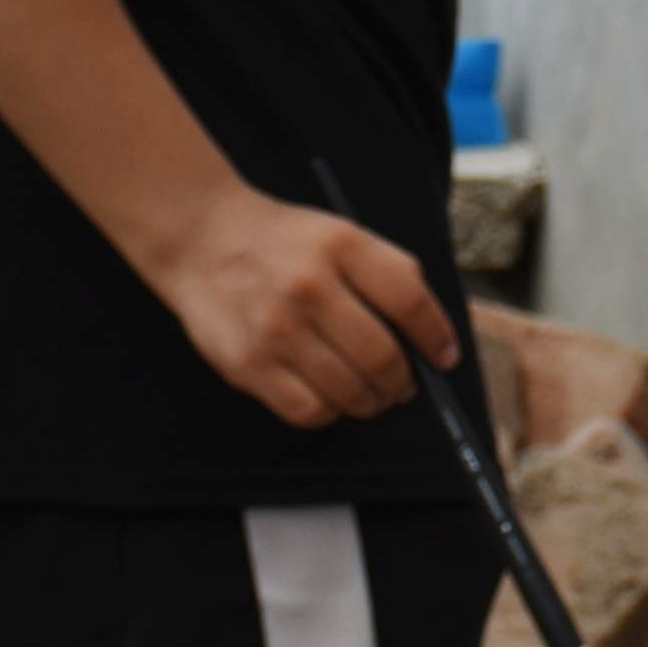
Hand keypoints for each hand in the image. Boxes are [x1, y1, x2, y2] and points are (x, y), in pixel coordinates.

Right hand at [143, 179, 463, 427]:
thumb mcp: (340, 235)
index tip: (444, 356)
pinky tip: (332, 397)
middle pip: (383, 355)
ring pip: (349, 391)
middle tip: (404, 385)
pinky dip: (331, 412)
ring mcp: (277, 328)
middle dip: (404, 381)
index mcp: (342, 246)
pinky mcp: (249, 364)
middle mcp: (310, 286)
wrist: (203, 239)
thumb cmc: (283, 243)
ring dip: (371, 401)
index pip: (410, 299)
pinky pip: (308, 410)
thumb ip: (386, 275)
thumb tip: (428, 337)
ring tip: (371, 394)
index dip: (436, 336)